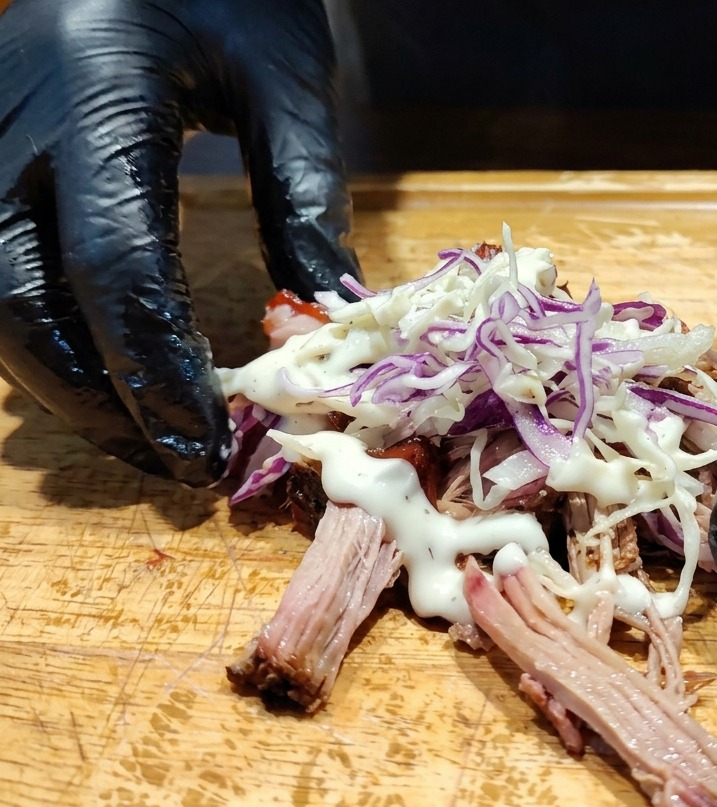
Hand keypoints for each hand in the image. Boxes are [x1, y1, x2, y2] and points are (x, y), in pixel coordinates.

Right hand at [0, 0, 359, 485]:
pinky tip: (103, 376)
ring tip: (145, 435)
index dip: (154, 367)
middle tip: (173, 460)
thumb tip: (324, 316)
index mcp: (93, 92)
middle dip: (94, 399)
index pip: (112, 264)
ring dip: (62, 385)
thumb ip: (302, 192)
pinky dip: (45, 342)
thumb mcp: (285, 75)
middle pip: (17, 301)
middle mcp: (11, 124)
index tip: (205, 439)